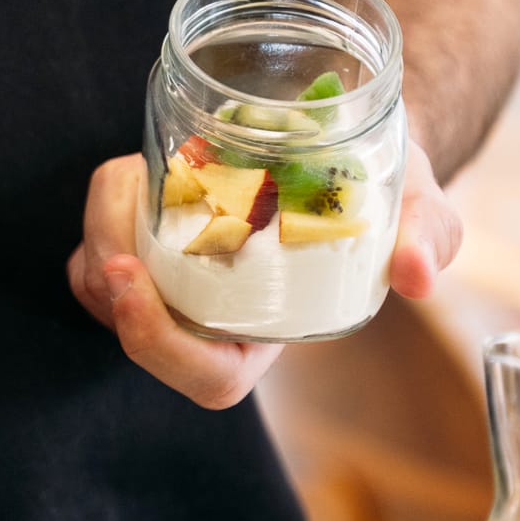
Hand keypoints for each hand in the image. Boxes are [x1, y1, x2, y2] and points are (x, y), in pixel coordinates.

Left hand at [66, 130, 462, 410]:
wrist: (350, 142)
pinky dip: (102, 209)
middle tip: (122, 202)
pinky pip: (92, 247)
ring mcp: (169, 288)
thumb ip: (428, 239)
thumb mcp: (422, 208)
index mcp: (266, 334)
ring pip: (97, 285)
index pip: (204, 378)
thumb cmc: (386, 193)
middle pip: (128, 327)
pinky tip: (136, 173)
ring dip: (101, 228)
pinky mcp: (143, 247)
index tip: (132, 279)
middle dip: (109, 274)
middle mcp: (210, 321)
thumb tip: (415, 274)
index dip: (159, 344)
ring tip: (139, 171)